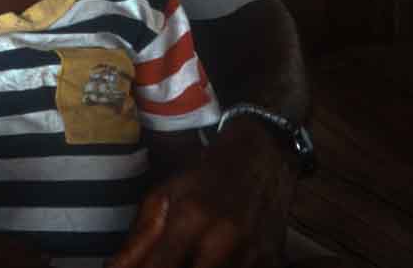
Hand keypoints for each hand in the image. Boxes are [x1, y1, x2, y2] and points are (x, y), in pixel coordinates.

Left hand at [107, 123, 293, 267]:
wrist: (263, 156)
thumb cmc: (206, 174)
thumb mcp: (165, 194)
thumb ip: (140, 237)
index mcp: (192, 217)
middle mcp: (225, 239)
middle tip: (163, 263)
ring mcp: (253, 254)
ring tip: (190, 255)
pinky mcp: (272, 262)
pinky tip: (210, 258)